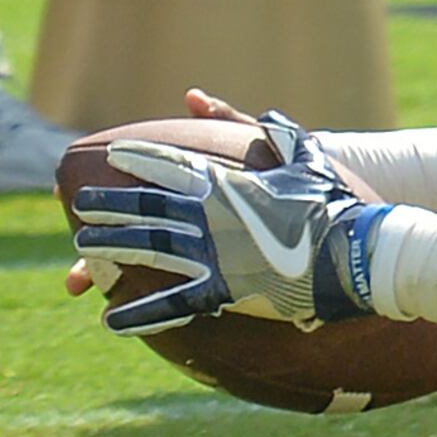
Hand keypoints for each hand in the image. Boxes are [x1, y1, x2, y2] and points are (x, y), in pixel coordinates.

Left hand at [69, 112, 389, 334]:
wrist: (357, 251)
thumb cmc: (336, 205)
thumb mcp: (311, 162)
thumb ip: (284, 137)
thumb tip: (270, 115)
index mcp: (228, 184)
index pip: (172, 165)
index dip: (139, 157)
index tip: (113, 153)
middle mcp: (211, 216)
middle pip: (146, 207)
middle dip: (109, 203)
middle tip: (80, 204)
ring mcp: (213, 253)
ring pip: (147, 249)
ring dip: (111, 248)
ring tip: (82, 249)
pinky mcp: (224, 290)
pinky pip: (171, 304)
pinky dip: (139, 315)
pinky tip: (110, 321)